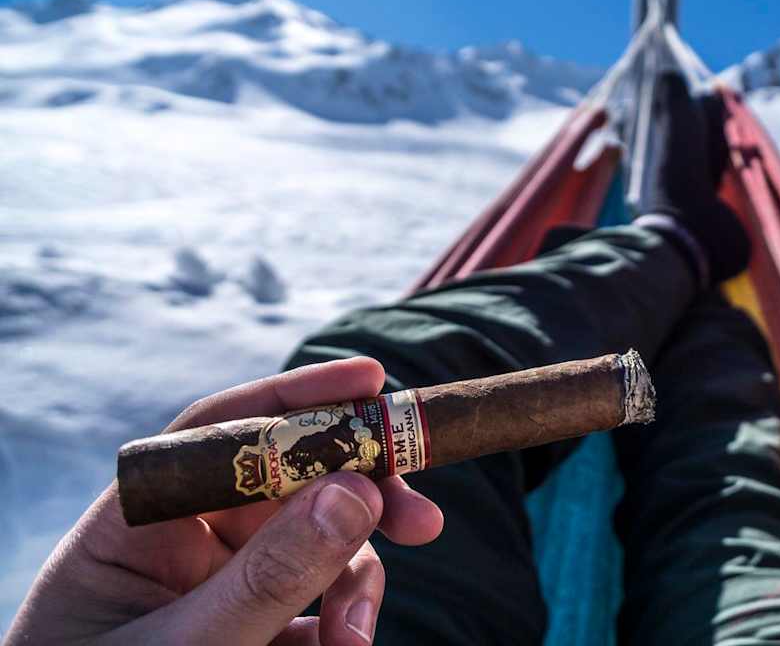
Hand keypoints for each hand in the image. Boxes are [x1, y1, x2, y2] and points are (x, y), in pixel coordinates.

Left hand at [5, 357, 442, 644]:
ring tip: (354, 639)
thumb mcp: (187, 645)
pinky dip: (342, 625)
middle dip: (361, 497)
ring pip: (320, 546)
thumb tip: (357, 490)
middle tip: (422, 520)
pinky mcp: (259, 633)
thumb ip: (268, 576)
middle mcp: (185, 545)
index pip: (221, 433)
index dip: (298, 398)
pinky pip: (320, 606)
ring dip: (355, 584)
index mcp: (138, 524)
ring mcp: (225, 590)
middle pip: (291, 482)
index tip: (370, 380)